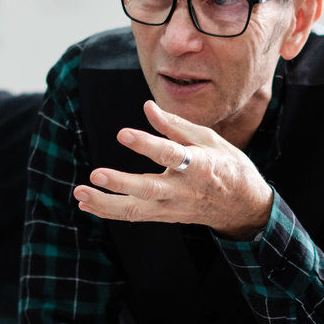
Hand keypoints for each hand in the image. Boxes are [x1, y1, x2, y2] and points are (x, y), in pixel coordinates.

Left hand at [74, 101, 273, 239]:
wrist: (243, 207)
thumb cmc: (227, 165)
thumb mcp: (209, 140)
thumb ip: (175, 125)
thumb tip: (147, 107)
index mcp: (200, 165)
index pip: (170, 154)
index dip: (147, 144)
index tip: (122, 133)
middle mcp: (184, 190)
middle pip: (150, 190)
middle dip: (121, 184)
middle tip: (95, 175)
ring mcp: (173, 207)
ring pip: (137, 210)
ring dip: (106, 203)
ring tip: (80, 194)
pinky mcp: (165, 216)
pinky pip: (134, 216)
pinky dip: (109, 211)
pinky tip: (86, 203)